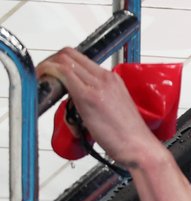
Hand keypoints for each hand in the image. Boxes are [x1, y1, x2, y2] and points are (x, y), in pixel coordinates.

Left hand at [37, 48, 159, 166]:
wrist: (139, 146)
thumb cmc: (129, 134)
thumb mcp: (115, 107)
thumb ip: (98, 97)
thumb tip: (77, 98)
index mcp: (113, 79)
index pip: (81, 58)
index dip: (61, 61)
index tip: (53, 72)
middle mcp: (105, 77)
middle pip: (70, 54)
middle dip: (51, 61)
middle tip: (43, 75)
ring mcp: (97, 85)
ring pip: (65, 61)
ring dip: (48, 67)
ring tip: (42, 80)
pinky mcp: (88, 96)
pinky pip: (65, 74)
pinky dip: (50, 73)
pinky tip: (45, 80)